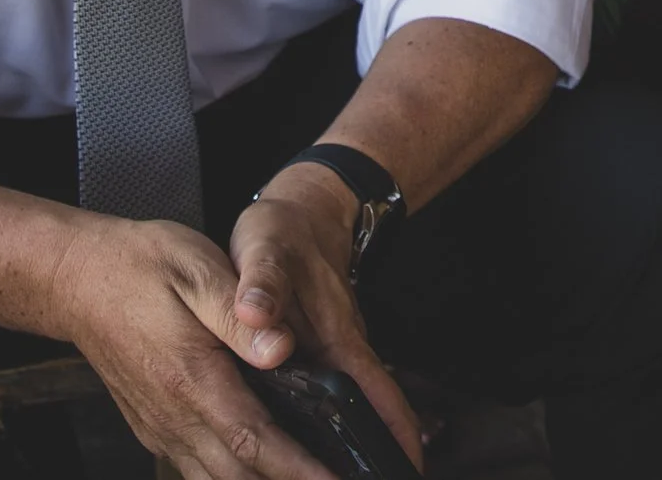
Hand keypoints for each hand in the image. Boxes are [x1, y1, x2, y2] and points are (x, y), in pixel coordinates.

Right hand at [46, 211, 341, 478]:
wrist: (76, 278)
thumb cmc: (139, 265)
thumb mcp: (197, 268)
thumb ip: (239, 314)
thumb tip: (282, 349)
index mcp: (191, 377)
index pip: (254, 441)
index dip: (299, 469)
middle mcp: (174, 414)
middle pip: (238, 476)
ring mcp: (160, 426)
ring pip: (215, 479)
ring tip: (308, 476)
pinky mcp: (154, 426)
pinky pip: (197, 467)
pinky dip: (232, 475)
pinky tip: (261, 465)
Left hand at [231, 162, 424, 471]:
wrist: (304, 209)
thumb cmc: (283, 233)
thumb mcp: (266, 252)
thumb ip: (261, 285)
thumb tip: (254, 314)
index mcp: (336, 336)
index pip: (377, 395)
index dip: (395, 434)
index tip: (407, 470)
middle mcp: (343, 350)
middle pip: (370, 412)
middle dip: (377, 452)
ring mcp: (335, 352)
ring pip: (353, 407)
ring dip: (356, 443)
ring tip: (343, 478)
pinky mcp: (321, 351)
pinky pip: (336, 396)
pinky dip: (334, 426)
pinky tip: (315, 450)